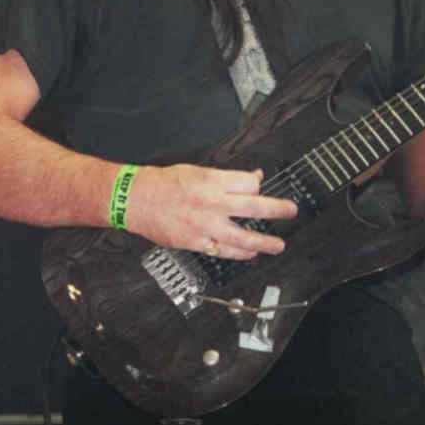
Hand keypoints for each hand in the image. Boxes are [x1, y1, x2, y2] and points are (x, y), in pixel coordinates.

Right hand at [125, 163, 296, 259]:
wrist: (133, 199)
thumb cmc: (162, 183)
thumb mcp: (196, 171)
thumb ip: (225, 177)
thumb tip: (251, 179)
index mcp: (211, 180)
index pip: (249, 184)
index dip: (258, 186)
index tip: (260, 189)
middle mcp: (211, 203)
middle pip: (254, 207)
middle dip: (277, 210)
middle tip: (291, 211)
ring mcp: (204, 225)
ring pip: (242, 237)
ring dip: (264, 243)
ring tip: (277, 245)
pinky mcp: (195, 242)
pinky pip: (223, 251)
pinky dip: (239, 253)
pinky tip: (249, 253)